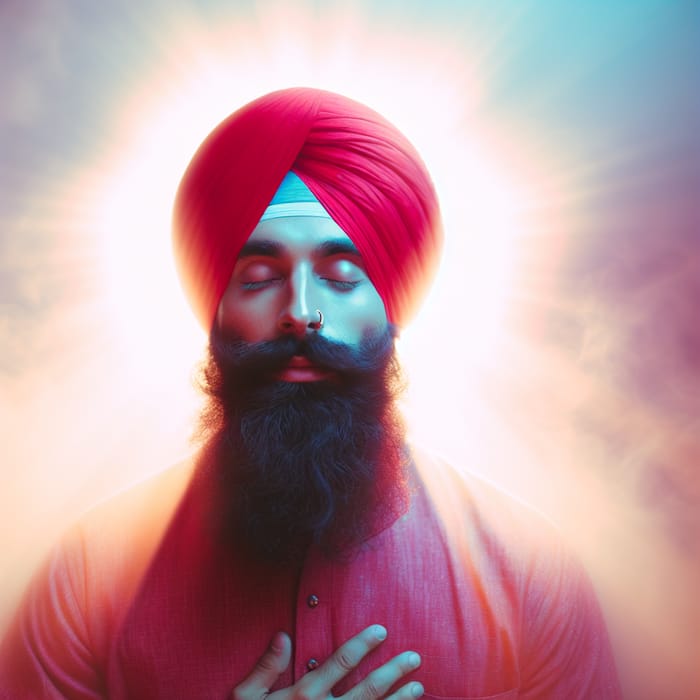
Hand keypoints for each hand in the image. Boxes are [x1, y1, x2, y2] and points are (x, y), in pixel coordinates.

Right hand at [231, 625, 422, 699]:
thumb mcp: (245, 698)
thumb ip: (265, 667)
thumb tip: (283, 635)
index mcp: (303, 696)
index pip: (340, 663)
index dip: (362, 645)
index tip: (381, 630)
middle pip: (367, 690)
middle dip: (393, 672)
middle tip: (414, 657)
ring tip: (418, 687)